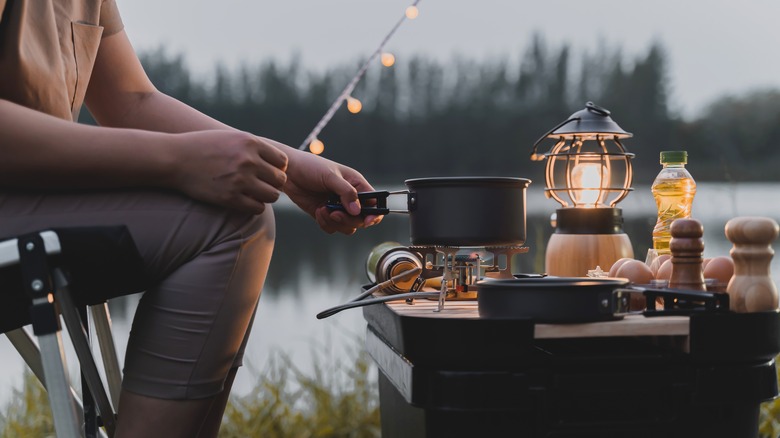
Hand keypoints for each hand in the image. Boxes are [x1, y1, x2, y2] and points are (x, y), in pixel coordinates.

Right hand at [169, 130, 287, 212]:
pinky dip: (254, 206)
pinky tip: (245, 201)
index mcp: (250, 143)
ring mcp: (239, 180)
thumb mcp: (231, 137)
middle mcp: (248, 160)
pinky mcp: (229, 198)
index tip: (267, 172)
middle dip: (273, 183)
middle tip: (261, 184)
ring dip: (266, 196)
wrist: (174, 159)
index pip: (282, 161)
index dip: (278, 168)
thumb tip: (281, 164)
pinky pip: (257, 208)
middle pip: (280, 179)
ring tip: (255, 193)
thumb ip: (255, 148)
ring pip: (272, 196)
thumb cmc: (204, 147)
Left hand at [275, 143, 381, 234]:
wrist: (288, 172)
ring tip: (322, 210)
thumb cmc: (311, 167)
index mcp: (357, 185)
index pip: (374, 203)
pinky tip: (317, 211)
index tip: (366, 221)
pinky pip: (332, 228)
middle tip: (335, 213)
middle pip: (361, 219)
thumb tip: (357, 211)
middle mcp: (350, 198)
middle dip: (349, 220)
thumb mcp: (330, 176)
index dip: (374, 214)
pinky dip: (325, 224)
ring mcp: (338, 208)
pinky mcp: (325, 215)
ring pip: (347, 227)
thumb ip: (346, 192)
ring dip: (336, 223)